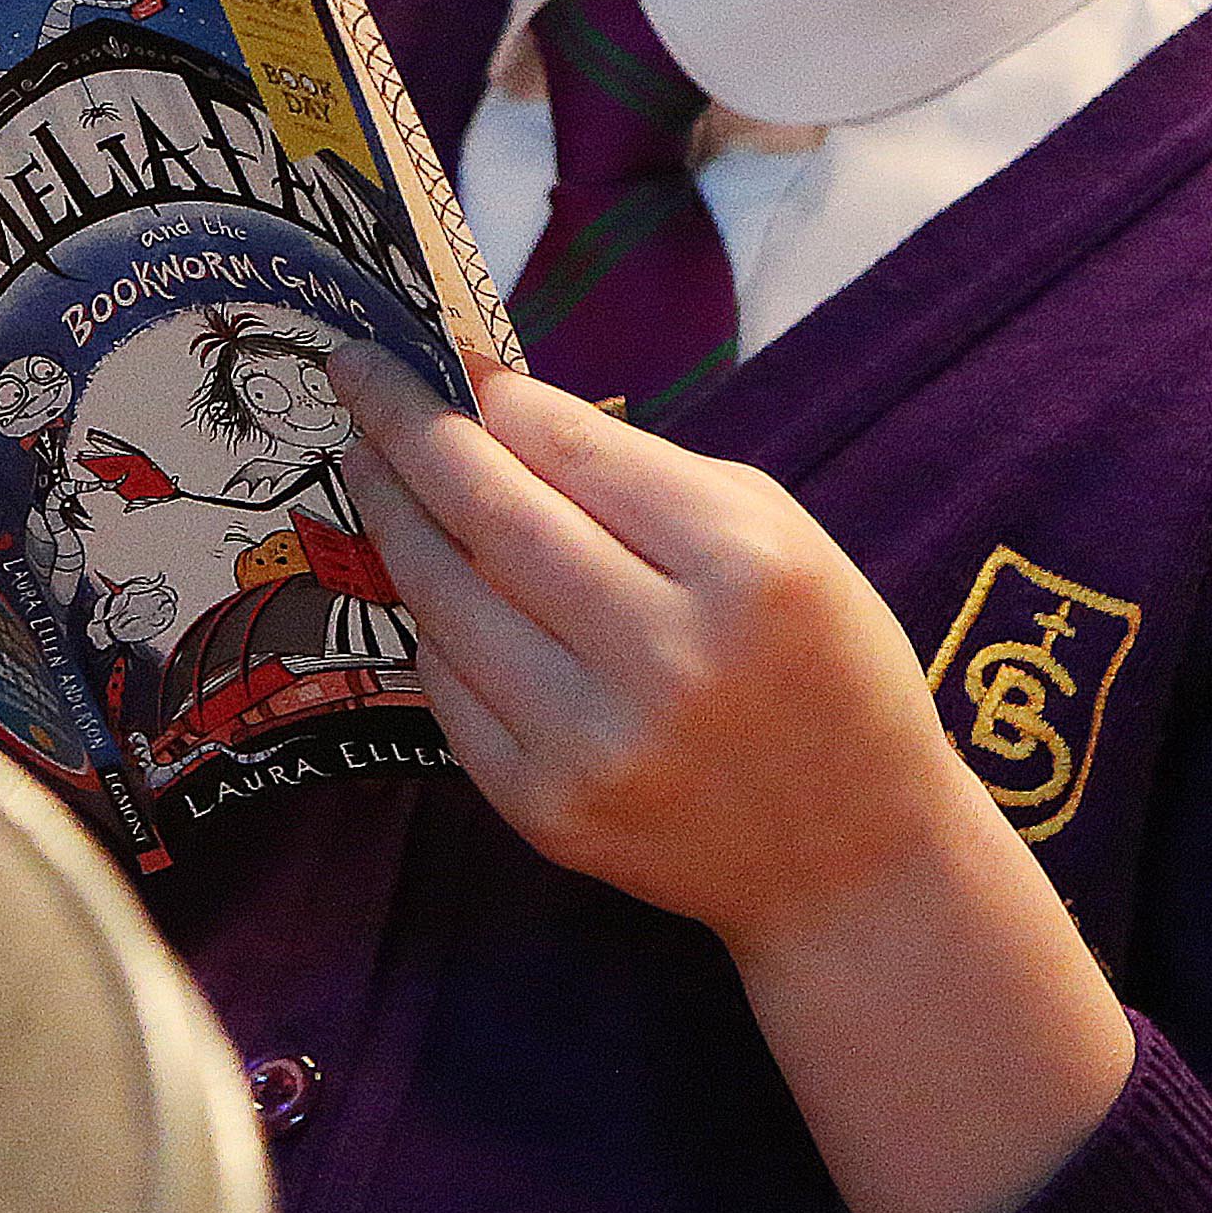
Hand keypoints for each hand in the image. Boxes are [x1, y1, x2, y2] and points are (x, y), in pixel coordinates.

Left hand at [344, 366, 1133, 1212]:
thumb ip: (640, 472)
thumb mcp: (776, 538)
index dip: (493, 397)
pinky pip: (451, 689)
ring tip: (368, 463)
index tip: (440, 355)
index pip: (575, 450)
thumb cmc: (821, 666)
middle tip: (358, 373)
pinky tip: (422, 576)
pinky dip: (432, 622)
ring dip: (393, 518)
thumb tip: (496, 407)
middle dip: (410, 432)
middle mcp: (664, 657)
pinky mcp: (544, 811)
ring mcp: (593, 744)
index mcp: (742, 567)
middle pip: (494, 517)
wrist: (853, 857)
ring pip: (450, 602)